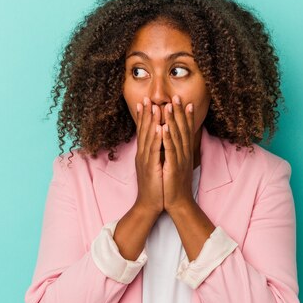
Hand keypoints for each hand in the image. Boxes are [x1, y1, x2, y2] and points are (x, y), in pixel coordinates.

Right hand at [134, 97, 164, 214]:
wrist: (150, 204)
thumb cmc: (155, 186)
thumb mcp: (155, 166)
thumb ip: (155, 153)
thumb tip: (159, 141)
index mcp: (144, 153)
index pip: (144, 131)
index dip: (144, 116)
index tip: (146, 101)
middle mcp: (143, 154)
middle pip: (144, 131)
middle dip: (146, 114)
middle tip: (147, 98)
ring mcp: (145, 161)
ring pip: (149, 138)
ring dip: (152, 122)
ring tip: (155, 107)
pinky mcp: (151, 168)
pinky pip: (154, 150)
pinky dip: (157, 138)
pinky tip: (160, 128)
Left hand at [161, 95, 194, 212]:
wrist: (177, 202)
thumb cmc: (174, 184)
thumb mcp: (176, 164)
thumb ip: (175, 152)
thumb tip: (172, 141)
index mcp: (184, 152)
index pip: (185, 130)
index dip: (184, 115)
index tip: (184, 101)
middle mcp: (184, 153)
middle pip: (182, 129)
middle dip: (179, 112)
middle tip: (176, 96)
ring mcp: (179, 159)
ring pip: (176, 136)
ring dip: (173, 120)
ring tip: (169, 105)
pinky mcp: (173, 167)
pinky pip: (170, 150)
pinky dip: (168, 138)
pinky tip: (164, 127)